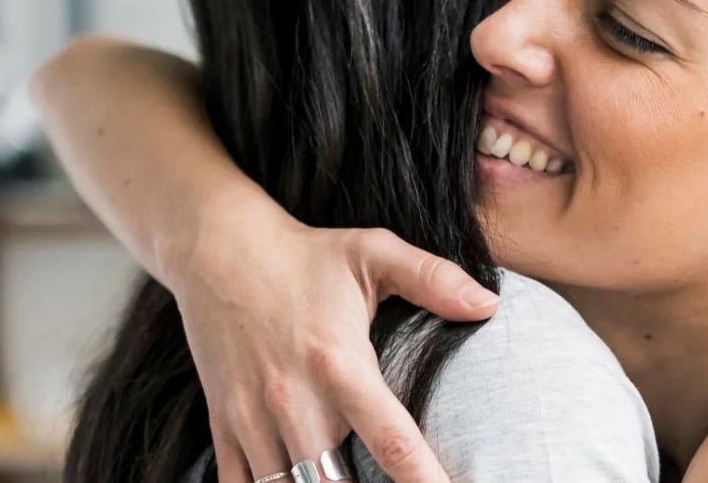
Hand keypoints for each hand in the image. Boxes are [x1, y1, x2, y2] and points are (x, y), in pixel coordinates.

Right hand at [168, 203, 499, 482]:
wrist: (217, 248)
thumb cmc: (306, 255)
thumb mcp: (375, 253)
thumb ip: (434, 279)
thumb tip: (489, 304)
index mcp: (339, 362)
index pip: (392, 439)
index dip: (423, 478)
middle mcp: (293, 399)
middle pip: (334, 482)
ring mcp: (252, 417)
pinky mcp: (223, 424)